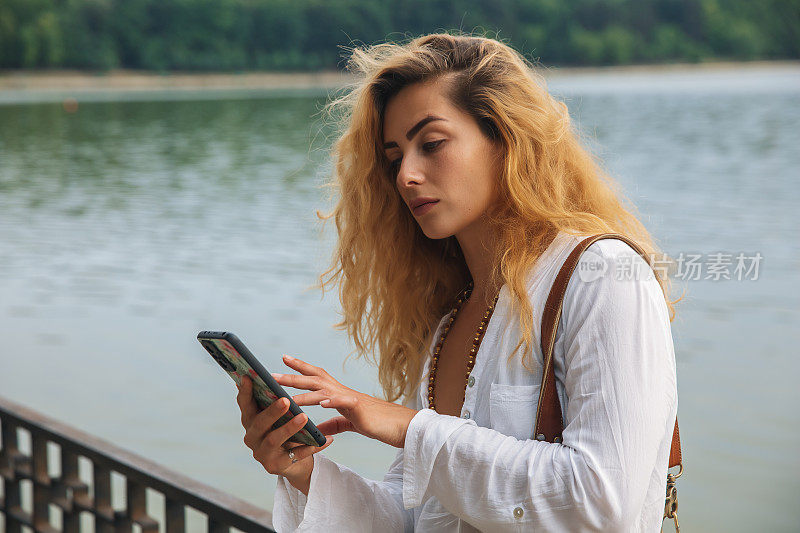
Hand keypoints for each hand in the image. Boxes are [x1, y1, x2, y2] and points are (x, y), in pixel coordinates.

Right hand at [236, 375, 332, 492]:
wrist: (294, 463)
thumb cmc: (284, 431)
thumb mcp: (276, 418)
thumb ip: (272, 402)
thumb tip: (274, 378)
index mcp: (250, 421)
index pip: (245, 405)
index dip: (245, 392)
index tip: (249, 377)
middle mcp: (251, 438)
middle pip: (259, 423)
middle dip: (272, 411)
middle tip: (286, 400)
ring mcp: (262, 454)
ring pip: (274, 439)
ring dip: (289, 428)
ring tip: (305, 417)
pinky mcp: (276, 467)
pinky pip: (295, 455)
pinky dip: (310, 447)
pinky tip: (324, 440)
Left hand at [273, 354, 418, 447]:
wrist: (399, 425)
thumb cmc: (376, 423)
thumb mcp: (350, 423)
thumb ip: (333, 423)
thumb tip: (317, 427)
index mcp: (338, 394)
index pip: (316, 377)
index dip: (300, 368)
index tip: (283, 360)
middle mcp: (342, 391)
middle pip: (314, 379)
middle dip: (292, 375)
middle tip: (272, 374)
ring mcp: (351, 398)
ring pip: (323, 390)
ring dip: (304, 390)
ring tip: (287, 392)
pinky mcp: (360, 408)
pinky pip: (344, 402)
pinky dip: (332, 401)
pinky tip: (321, 403)